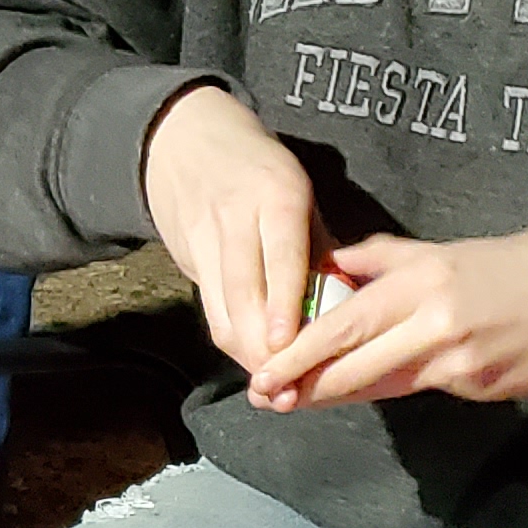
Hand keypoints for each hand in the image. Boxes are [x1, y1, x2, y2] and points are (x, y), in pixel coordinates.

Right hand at [140, 84, 322, 371]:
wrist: (182, 140)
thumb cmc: (258, 169)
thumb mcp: (298, 193)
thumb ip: (319, 247)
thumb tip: (345, 306)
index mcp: (276, 195)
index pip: (280, 257)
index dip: (284, 305)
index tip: (291, 345)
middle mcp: (235, 218)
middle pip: (243, 294)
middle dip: (262, 346)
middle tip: (286, 387)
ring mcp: (203, 238)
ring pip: (219, 309)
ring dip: (244, 351)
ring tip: (270, 385)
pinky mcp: (184, 257)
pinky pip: (209, 307)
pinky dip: (231, 337)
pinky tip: (251, 357)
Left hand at [246, 226, 527, 412]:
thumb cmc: (514, 265)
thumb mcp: (443, 251)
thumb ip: (382, 260)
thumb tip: (328, 263)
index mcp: (421, 282)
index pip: (343, 325)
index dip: (299, 355)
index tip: (262, 372)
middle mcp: (436, 324)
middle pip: (355, 366)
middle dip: (306, 387)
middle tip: (265, 399)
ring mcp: (461, 362)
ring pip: (384, 386)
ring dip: (339, 396)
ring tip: (296, 401)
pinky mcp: (482, 389)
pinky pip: (425, 390)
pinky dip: (395, 387)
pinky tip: (369, 388)